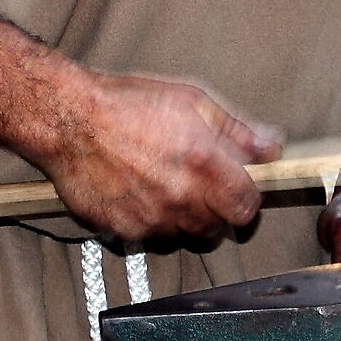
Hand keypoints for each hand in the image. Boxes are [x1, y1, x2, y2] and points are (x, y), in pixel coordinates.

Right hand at [40, 72, 281, 240]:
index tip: (239, 193)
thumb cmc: (129, 104)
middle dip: (215, 212)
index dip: (247, 201)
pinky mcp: (123, 231)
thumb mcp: (191, 102)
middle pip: (217, 228)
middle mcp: (180, 197)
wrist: (69, 120)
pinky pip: (150, 238)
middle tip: (199, 189)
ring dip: (182, 220)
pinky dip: (150, 223)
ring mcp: (151, 218)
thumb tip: (271, 148)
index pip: (246, 207)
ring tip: (165, 189)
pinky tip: (139, 196)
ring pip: (184, 237)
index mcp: (204, 163)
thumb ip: (237, 131)